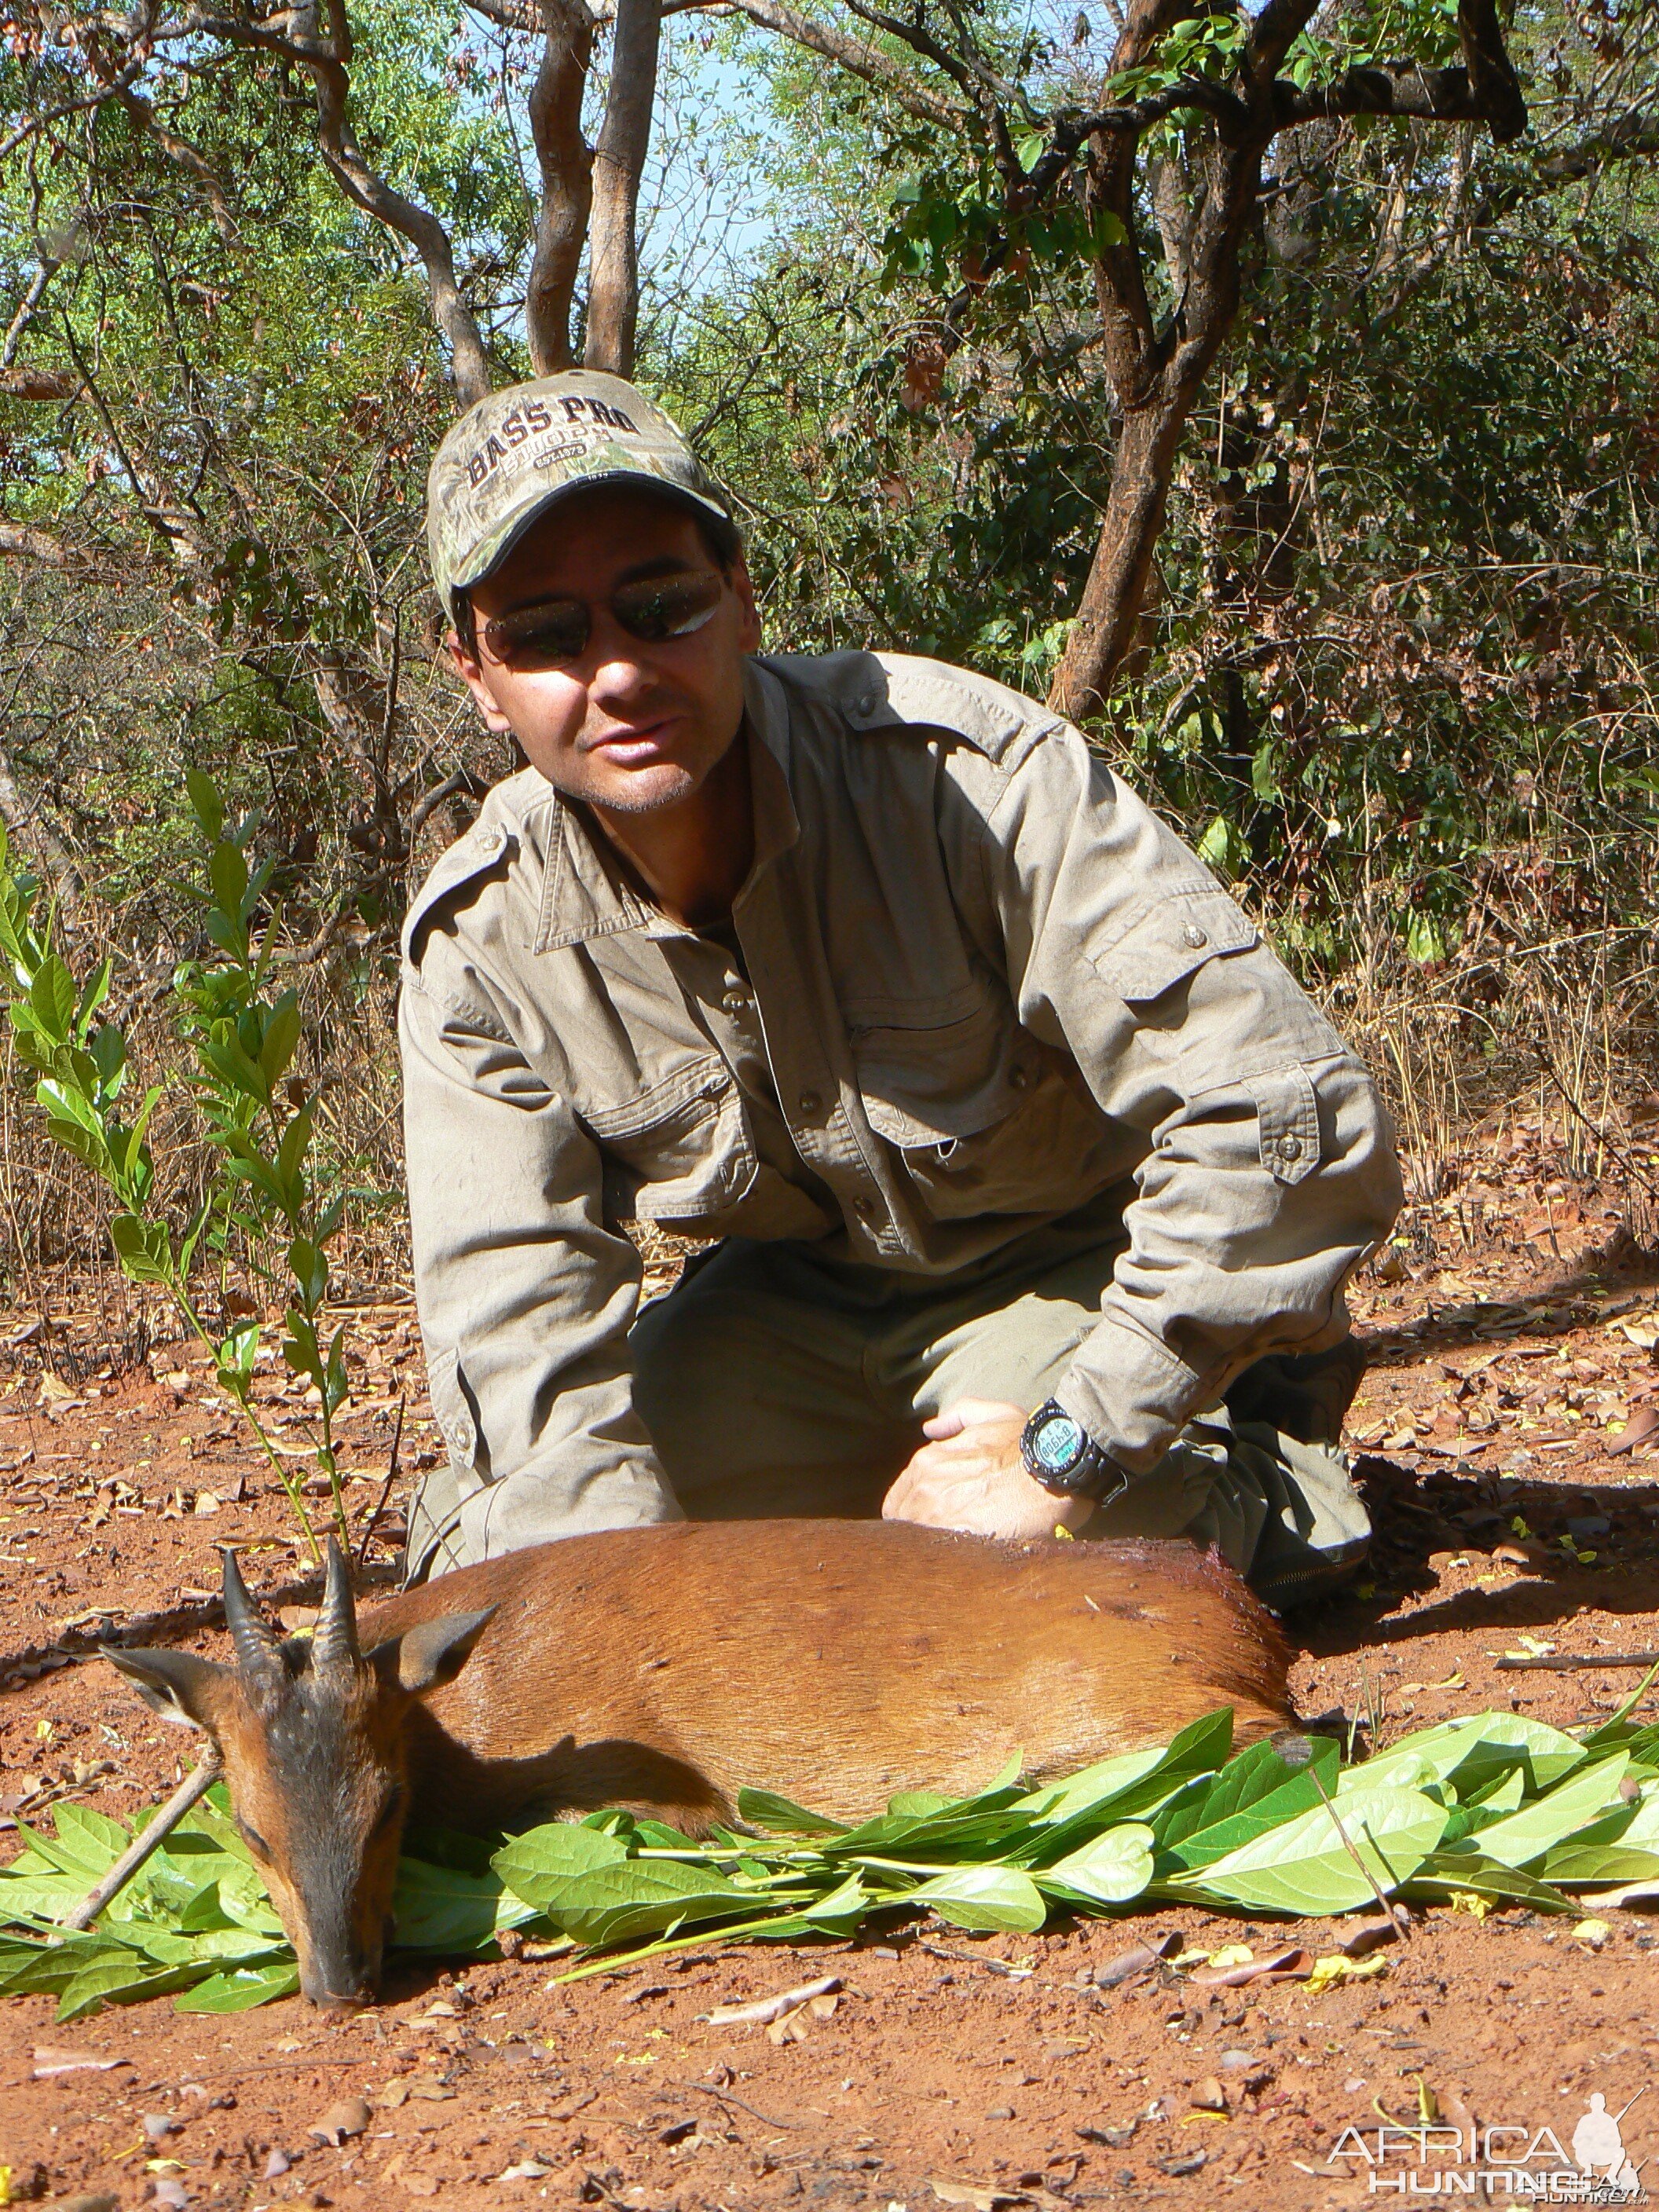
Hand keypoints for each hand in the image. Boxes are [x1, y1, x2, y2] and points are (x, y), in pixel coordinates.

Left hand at [881, 1397, 1095, 1542]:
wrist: (1057, 1467)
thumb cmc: (1028, 1440)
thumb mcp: (994, 1414)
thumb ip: (959, 1416)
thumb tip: (931, 1428)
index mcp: (928, 1461)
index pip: (901, 1498)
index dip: (915, 1510)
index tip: (934, 1519)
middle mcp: (926, 1485)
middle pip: (906, 1520)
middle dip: (922, 1529)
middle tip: (947, 1538)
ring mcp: (939, 1511)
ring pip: (919, 1537)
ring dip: (934, 1545)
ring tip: (956, 1553)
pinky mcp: (958, 1535)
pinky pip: (940, 1552)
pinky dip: (948, 1558)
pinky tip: (964, 1561)